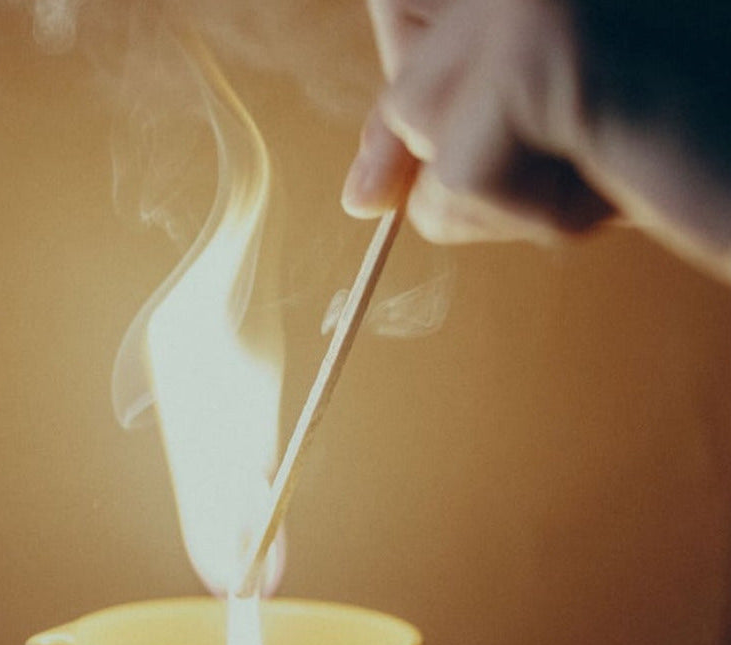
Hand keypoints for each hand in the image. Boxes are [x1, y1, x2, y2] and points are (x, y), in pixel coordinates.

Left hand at [345, 0, 730, 279]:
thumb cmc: (693, 142)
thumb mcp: (556, 128)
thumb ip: (456, 130)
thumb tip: (356, 199)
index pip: (405, 8)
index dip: (420, 84)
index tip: (455, 145)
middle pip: (408, 76)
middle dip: (468, 150)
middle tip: (592, 143)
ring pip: (420, 128)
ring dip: (510, 190)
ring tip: (615, 153)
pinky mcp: (538, 42)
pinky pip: (458, 181)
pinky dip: (531, 217)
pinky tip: (617, 177)